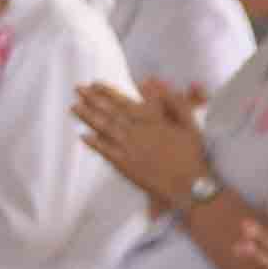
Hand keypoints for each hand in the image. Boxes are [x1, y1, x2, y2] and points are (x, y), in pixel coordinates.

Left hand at [78, 81, 216, 209]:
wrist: (190, 185)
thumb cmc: (193, 155)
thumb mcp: (189, 123)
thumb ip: (173, 101)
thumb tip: (154, 83)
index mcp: (153, 120)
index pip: (125, 102)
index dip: (109, 92)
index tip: (95, 84)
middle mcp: (138, 131)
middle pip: (110, 112)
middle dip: (92, 100)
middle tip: (77, 89)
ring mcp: (130, 148)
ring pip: (105, 129)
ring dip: (88, 117)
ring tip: (74, 108)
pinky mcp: (126, 166)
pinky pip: (106, 152)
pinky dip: (94, 144)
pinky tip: (83, 136)